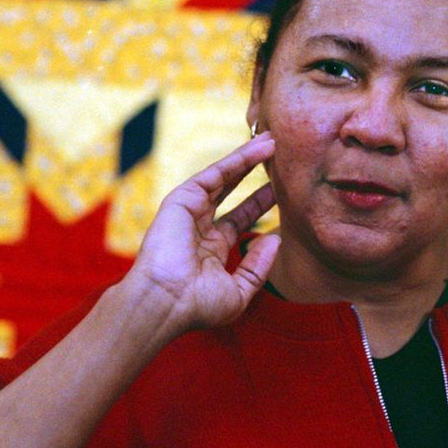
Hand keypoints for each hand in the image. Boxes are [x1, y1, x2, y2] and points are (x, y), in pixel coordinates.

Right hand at [125, 133, 279, 334]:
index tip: (281, 190)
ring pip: (225, 177)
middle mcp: (198, 227)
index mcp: (210, 249)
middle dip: (254, 174)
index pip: (239, 219)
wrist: (166, 302)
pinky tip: (260, 149)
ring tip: (273, 141)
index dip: (259, 203)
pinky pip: (216, 174)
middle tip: (278, 156)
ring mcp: (189, 211)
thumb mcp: (239, 291)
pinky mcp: (182, 199)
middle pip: (232, 192)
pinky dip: (238, 160)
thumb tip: (275, 240)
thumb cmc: (198, 305)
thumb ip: (258, 266)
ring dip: (249, 158)